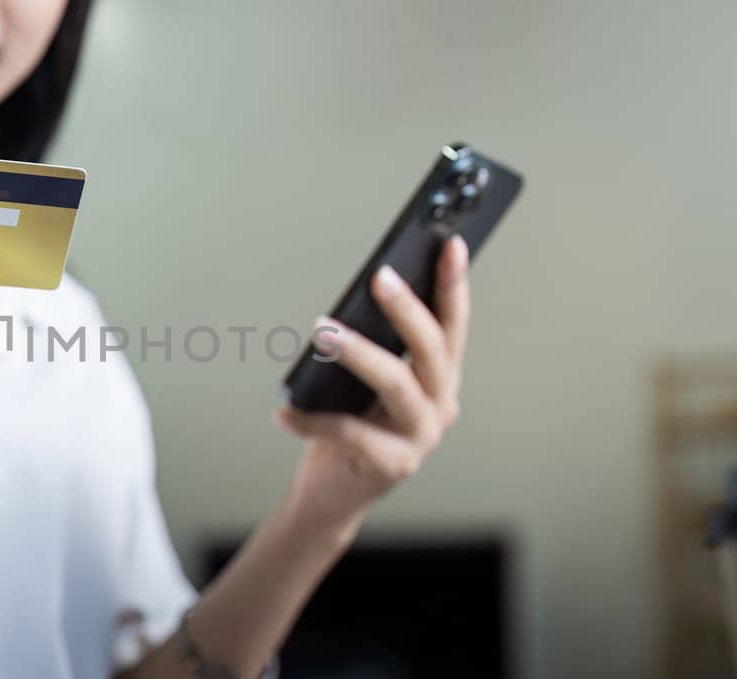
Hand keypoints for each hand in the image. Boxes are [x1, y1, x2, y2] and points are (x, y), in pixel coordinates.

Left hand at [274, 236, 471, 534]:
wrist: (333, 493)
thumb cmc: (349, 426)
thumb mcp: (364, 382)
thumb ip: (375, 346)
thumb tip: (364, 294)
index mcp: (439, 378)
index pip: (452, 323)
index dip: (454, 284)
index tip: (450, 243)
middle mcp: (440, 405)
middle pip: (432, 349)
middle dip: (408, 308)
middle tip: (379, 276)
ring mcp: (420, 438)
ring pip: (397, 384)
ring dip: (359, 353)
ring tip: (322, 331)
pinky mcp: (393, 465)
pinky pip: (351, 432)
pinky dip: (312, 420)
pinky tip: (283, 413)